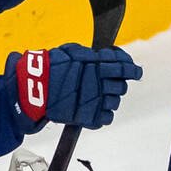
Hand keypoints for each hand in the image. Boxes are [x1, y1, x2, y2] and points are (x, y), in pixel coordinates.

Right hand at [8, 43, 138, 128]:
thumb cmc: (51, 67)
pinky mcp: (89, 118)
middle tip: (106, 83)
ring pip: (115, 102)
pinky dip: (102, 114)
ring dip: (109, 99)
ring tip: (95, 97)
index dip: (132, 70)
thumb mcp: (72, 52)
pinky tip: (93, 109)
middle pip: (121, 87)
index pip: (124, 68)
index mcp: (97, 66)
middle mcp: (99, 84)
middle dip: (117, 85)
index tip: (136, 72)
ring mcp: (95, 102)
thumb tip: (105, 56)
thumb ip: (91, 55)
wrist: (34, 88)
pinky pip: (107, 118)